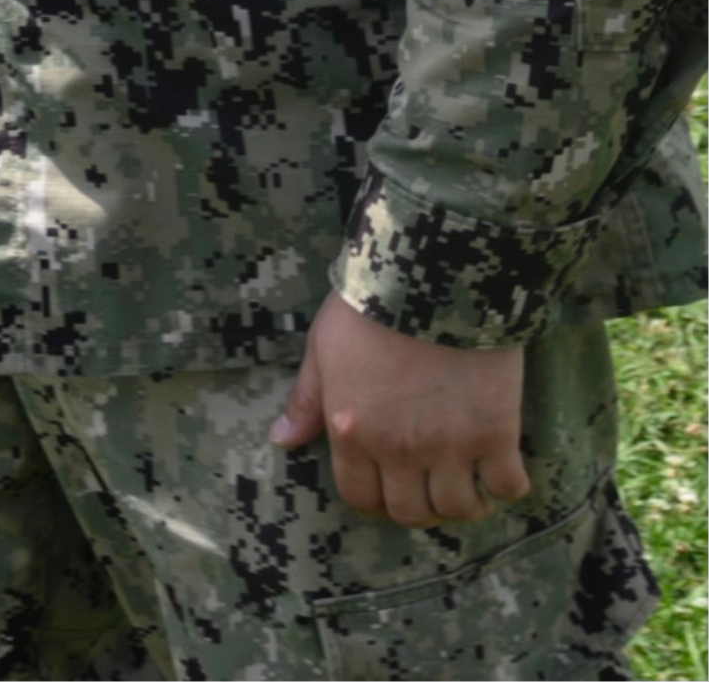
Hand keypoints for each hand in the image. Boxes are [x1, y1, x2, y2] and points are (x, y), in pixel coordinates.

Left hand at [271, 293, 527, 524]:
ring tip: (466, 480)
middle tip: (429, 483)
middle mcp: (399, 449)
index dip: (374, 498)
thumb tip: (282, 440)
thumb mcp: (323, 348)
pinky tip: (499, 466)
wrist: (429, 278)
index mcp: (351, 431)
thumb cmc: (367, 308)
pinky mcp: (495, 434)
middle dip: (418, 505)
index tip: (388, 487)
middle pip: (411, 512)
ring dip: (463, 503)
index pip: (360, 496)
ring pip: (458, 509)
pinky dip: (507, 485)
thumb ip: (307, 401)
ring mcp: (449, 446)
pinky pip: (508, 487)